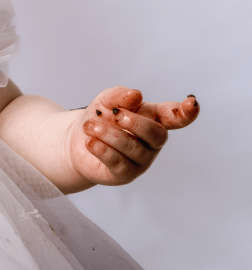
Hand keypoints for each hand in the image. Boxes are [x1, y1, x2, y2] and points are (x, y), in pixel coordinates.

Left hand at [68, 86, 198, 185]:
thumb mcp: (105, 101)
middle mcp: (151, 142)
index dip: (185, 113)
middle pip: (156, 134)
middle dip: (136, 123)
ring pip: (133, 148)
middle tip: (115, 115)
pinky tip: (91, 142)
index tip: (192, 104)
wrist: (77, 140)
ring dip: (109, 134)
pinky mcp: (125, 174)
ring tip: (90, 126)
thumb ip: (118, 96)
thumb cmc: (99, 118)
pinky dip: (103, 150)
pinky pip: (119, 163)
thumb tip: (135, 94)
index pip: (174, 117)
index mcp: (152, 119)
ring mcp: (141, 160)